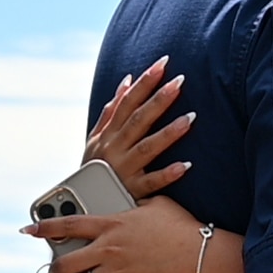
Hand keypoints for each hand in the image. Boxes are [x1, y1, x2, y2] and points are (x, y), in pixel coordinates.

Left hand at [28, 195, 203, 272]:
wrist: (200, 259)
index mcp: (112, 224)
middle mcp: (107, 250)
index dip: (44, 227)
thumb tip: (130, 202)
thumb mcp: (157, 206)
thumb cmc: (183, 229)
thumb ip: (136, 205)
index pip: (68, 225)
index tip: (29, 230)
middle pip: (64, 263)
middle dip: (54, 270)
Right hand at [83, 55, 194, 199]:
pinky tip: (185, 166)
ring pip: (146, 148)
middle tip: (180, 82)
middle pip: (138, 121)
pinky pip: (151, 183)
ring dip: (168, 133)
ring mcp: (123, 171)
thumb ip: (111, 111)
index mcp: (107, 135)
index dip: (145, 82)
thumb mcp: (96, 140)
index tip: (164, 63)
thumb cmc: (96, 170)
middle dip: (158, 100)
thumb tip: (127, 81)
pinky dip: (167, 174)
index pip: (127, 102)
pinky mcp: (131, 192)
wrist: (81, 209)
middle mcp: (114, 149)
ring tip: (191, 118)